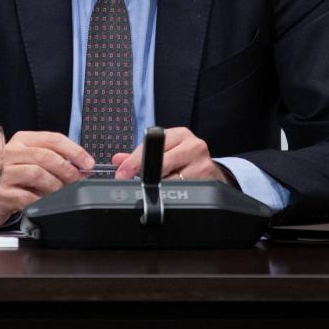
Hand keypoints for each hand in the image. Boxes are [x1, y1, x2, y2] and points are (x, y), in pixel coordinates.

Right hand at [0, 131, 92, 227]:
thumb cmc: (10, 174)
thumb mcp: (29, 159)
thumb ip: (53, 159)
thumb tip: (82, 167)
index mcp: (22, 140)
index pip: (53, 139)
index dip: (75, 151)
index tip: (88, 163)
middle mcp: (11, 153)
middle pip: (46, 156)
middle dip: (68, 170)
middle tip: (78, 181)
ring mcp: (4, 173)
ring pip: (38, 174)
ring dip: (56, 186)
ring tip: (62, 193)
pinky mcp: (1, 194)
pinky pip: (28, 196)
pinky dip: (42, 200)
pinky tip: (46, 202)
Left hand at [111, 127, 232, 183]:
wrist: (210, 172)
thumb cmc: (183, 160)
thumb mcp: (164, 152)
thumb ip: (139, 156)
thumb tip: (118, 160)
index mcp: (179, 134)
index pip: (152, 145)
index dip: (134, 161)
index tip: (122, 173)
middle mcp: (193, 145)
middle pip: (161, 163)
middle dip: (144, 176)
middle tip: (134, 184)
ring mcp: (202, 162)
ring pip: (171, 180)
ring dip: (160, 187)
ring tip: (159, 189)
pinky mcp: (208, 179)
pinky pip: (184, 190)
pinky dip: (174, 193)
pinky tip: (174, 193)